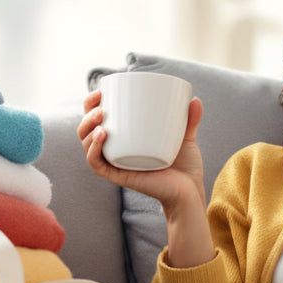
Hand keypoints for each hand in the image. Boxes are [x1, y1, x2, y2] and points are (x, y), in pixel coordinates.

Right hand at [77, 89, 206, 216]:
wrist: (189, 191)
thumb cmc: (184, 167)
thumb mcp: (186, 136)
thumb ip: (190, 118)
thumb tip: (196, 99)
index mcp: (124, 139)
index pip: (99, 120)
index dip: (92, 104)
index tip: (100, 90)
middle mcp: (115, 151)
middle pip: (87, 131)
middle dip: (86, 115)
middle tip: (100, 105)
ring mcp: (115, 164)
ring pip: (87, 146)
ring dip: (87, 129)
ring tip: (100, 119)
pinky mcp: (119, 176)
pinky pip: (97, 164)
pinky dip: (93, 150)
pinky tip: (100, 136)